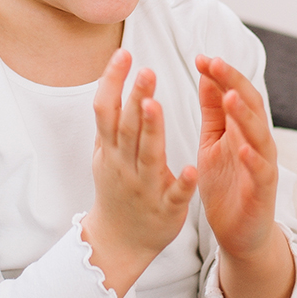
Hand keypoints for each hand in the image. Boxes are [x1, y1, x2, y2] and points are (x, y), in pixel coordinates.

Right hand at [82, 49, 196, 297]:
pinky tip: (192, 168)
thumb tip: (107, 85)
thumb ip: (108, 124)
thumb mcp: (103, 156)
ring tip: (155, 104)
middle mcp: (124, 164)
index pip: (106, 109)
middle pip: (128, 126)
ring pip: (148, 155)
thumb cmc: (116, 191)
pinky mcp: (166, 208)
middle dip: (135, 97)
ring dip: (152, 130)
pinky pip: (175, 194)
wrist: (118, 243)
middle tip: (146, 70)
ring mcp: (144, 186)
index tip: (124, 54)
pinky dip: (182, 182)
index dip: (112, 81)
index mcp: (110, 149)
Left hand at [195, 55, 279, 258]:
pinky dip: (253, 159)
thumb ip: (213, 111)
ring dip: (245, 115)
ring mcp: (262, 165)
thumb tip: (207, 74)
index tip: (201, 57)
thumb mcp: (213, 141)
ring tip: (229, 97)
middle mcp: (256, 142)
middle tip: (215, 64)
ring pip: (259, 134)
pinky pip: (260, 172)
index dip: (221, 74)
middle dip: (233, 83)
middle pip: (251, 105)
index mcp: (242, 128)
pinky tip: (242, 148)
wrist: (239, 232)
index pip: (236, 92)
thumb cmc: (226, 184)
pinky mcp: (263, 191)